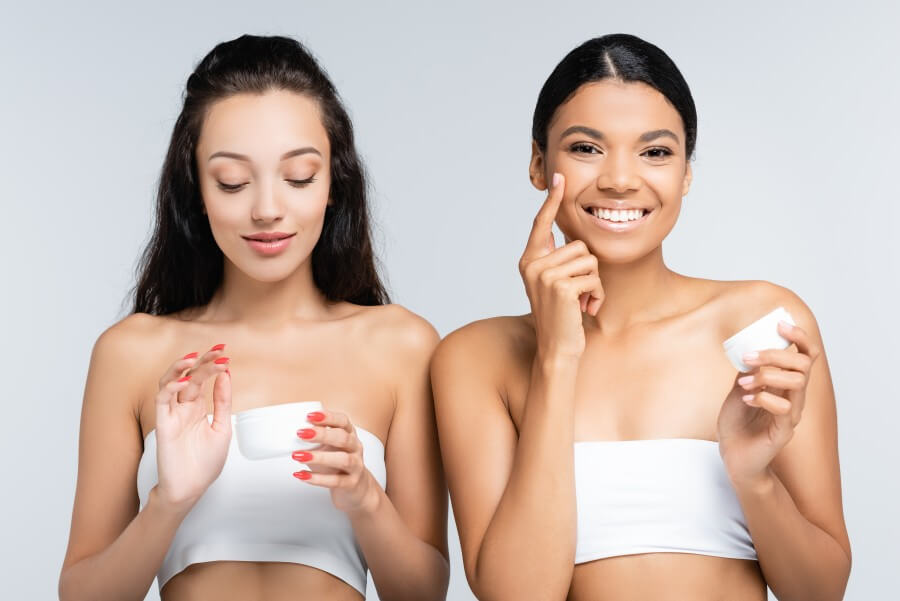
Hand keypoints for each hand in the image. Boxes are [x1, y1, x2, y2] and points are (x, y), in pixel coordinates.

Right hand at [154, 344, 231, 511]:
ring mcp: (172, 414)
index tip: (225, 353)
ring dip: (180, 368)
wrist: (191, 488)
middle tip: (217, 350)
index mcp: (197, 407)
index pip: (203, 379)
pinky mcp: (162, 424)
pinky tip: (182, 382)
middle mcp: (183, 407)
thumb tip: (226, 373)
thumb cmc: (205, 463)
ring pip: (170, 383)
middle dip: (202, 361)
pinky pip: (161, 401)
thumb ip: (223, 401)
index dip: (212, 365)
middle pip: (189, 377)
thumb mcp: (222, 427)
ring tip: (194, 358)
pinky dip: (170, 388)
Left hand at [292, 409, 378, 515]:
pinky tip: (302, 475)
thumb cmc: (337, 463)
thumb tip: (290, 426)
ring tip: (299, 456)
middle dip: (322, 434)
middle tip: (301, 433)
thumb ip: (315, 437)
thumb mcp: (328, 446)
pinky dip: (317, 479)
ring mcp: (356, 466)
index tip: (310, 416)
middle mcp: (355, 448)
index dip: (328, 417)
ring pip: (343, 459)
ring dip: (319, 457)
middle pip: (343, 438)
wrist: (356, 487)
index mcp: (349, 434)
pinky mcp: (351, 483)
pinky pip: (336, 481)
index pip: (343, 421)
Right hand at [518, 173, 604, 358]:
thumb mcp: (557, 285)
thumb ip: (559, 260)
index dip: (553, 201)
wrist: (557, 350)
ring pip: (589, 260)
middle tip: (579, 296)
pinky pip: (593, 278)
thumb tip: (569, 236)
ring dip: (595, 284)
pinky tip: (585, 310)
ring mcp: (545, 275)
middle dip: (589, 271)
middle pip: (579, 245)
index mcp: (530, 260)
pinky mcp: (560, 286)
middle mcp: (533, 264)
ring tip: (582, 303)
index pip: (542, 224)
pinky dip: (597, 296)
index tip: (560, 178)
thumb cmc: (562, 318)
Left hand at [717, 321, 820, 485]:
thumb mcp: (739, 389)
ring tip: (743, 384)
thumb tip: (748, 347)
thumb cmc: (737, 423)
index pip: (806, 356)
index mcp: (785, 384)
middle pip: (803, 365)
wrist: (733, 455)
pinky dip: (764, 398)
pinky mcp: (784, 431)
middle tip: (747, 359)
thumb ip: (747, 371)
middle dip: (774, 355)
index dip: (799, 337)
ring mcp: (791, 414)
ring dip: (767, 376)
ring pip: (797, 383)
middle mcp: (794, 397)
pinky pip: (784, 408)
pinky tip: (747, 400)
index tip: (780, 324)